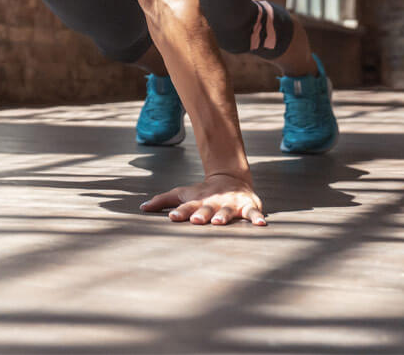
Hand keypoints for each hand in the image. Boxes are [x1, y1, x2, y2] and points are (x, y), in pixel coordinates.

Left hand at [139, 173, 265, 225]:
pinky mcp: (247, 206)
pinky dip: (257, 217)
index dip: (179, 211)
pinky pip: (253, 213)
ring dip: (223, 216)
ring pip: (227, 211)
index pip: (186, 207)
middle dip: (201, 214)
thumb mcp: (182, 194)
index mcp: (198, 201)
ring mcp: (231, 204)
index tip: (171, 217)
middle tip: (196, 220)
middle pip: (207, 209)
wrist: (230, 179)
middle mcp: (214, 203)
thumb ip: (163, 200)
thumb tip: (141, 207)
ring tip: (219, 222)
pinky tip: (261, 224)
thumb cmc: (202, 193)